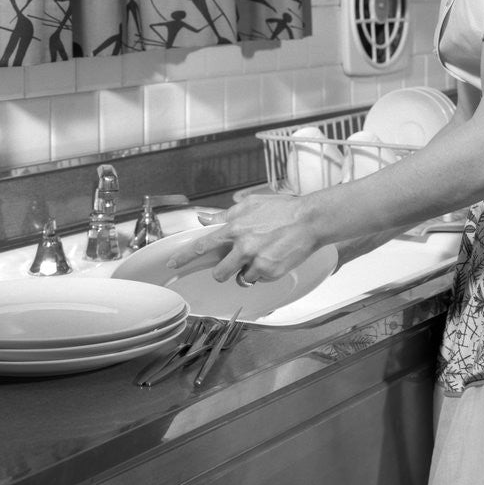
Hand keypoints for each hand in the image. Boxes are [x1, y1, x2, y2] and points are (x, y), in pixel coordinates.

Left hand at [166, 193, 317, 283]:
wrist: (310, 219)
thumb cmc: (284, 209)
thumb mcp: (252, 204)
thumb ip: (225, 214)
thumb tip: (203, 218)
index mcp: (235, 228)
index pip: (202, 245)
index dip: (185, 256)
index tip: (173, 264)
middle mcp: (243, 246)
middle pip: (219, 272)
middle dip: (223, 271)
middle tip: (234, 264)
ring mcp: (256, 261)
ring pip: (240, 278)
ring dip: (246, 271)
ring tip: (262, 257)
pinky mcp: (270, 272)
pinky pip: (259, 280)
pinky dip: (264, 273)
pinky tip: (274, 258)